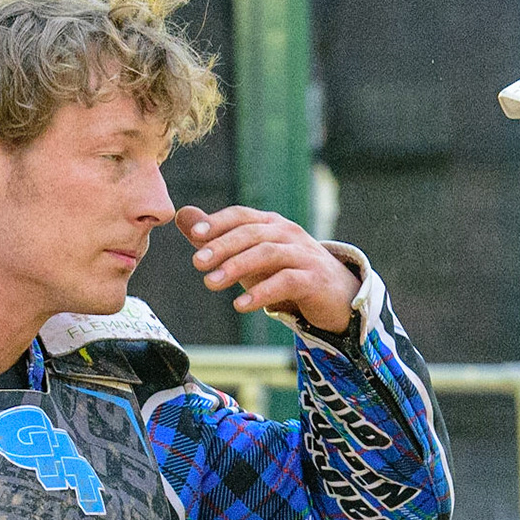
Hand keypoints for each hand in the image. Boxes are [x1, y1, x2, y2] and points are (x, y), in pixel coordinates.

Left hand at [176, 204, 358, 334]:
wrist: (336, 295)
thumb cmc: (287, 273)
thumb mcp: (250, 256)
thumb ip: (217, 237)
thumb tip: (183, 216)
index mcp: (271, 224)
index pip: (242, 215)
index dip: (218, 222)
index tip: (194, 235)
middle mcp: (288, 234)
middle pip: (252, 233)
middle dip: (223, 246)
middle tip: (198, 263)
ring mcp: (304, 255)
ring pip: (268, 253)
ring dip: (237, 266)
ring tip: (211, 282)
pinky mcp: (315, 280)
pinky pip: (286, 281)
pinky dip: (262, 292)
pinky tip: (241, 304)